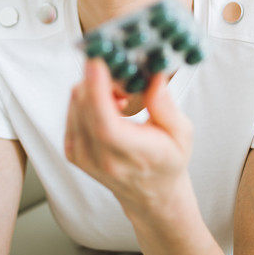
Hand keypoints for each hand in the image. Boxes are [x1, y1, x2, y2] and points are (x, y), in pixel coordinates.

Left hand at [64, 57, 194, 214]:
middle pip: (85, 106)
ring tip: (121, 99)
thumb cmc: (167, 161)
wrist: (150, 194)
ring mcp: (82, 156)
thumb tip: (153, 75)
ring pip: (76, 102)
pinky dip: (87, 98)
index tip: (97, 60)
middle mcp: (101, 159)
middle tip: (123, 75)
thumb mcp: (181, 133)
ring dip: (95, 87)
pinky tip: (109, 108)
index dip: (97, 89)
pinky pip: (72, 108)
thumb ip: (165, 105)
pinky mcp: (71, 150)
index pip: (106, 124)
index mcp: (133, 157)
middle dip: (100, 77)